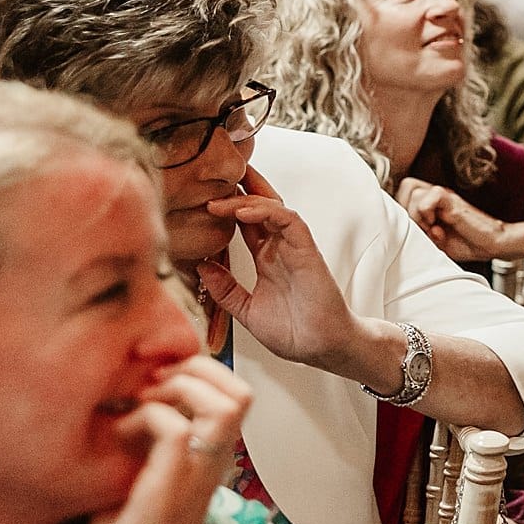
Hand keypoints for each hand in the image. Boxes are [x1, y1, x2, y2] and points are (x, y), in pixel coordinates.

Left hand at [71, 356, 251, 523]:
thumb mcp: (137, 486)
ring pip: (225, 401)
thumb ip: (143, 447)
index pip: (234, 393)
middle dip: (193, 369)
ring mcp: (194, 478)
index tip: (153, 381)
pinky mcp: (165, 493)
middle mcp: (212, 467)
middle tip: (148, 385)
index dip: (200, 371)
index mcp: (209, 464)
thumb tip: (120, 402)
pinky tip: (117, 435)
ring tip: (140, 403)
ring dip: (177, 387)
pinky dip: (146, 415)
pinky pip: (174, 427)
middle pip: (241, 390)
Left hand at [198, 166, 363, 370]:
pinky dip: (267, 212)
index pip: (248, 223)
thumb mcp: (247, 311)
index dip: (229, 207)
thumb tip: (201, 267)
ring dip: (247, 199)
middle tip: (217, 175)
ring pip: (273, 208)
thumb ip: (226, 289)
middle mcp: (281, 249)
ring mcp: (294, 248)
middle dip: (242, 188)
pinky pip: (289, 221)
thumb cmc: (294, 332)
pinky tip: (244, 212)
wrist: (322, 348)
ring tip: (220, 199)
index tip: (204, 197)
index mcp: (267, 260)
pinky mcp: (307, 251)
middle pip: (262, 207)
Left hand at [395, 177, 507, 261]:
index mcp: (432, 203)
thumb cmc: (467, 243)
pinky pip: (430, 196)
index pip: (404, 191)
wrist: (491, 244)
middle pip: (407, 186)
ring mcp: (445, 196)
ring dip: (418, 215)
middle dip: (407, 210)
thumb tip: (400, 228)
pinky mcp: (453, 200)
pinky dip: (428, 212)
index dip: (402, 209)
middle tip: (421, 228)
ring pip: (414, 193)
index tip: (411, 229)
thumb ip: (419, 231)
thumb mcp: (435, 241)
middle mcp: (437, 196)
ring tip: (431, 230)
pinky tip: (437, 227)